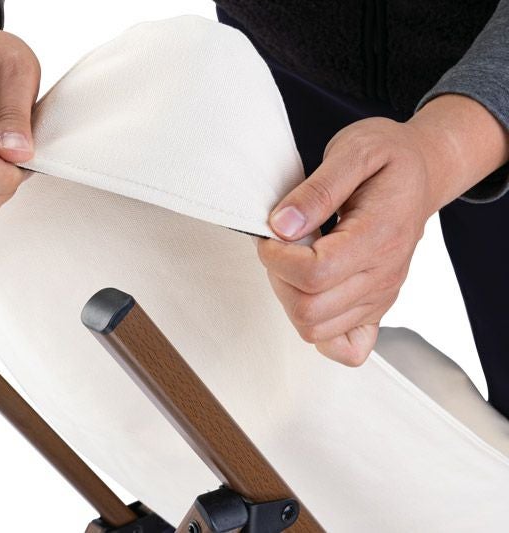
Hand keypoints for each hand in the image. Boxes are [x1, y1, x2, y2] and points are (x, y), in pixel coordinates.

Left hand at [257, 95, 508, 365]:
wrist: (421, 171)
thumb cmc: (389, 159)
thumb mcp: (353, 151)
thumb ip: (316, 190)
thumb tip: (283, 226)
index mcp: (379, 235)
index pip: (315, 274)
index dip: (277, 257)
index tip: (270, 234)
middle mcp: (383, 274)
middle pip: (310, 310)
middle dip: (278, 278)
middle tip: (280, 246)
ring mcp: (381, 295)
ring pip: (317, 329)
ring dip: (290, 299)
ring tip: (294, 262)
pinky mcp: (375, 307)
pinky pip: (347, 348)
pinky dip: (321, 331)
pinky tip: (312, 294)